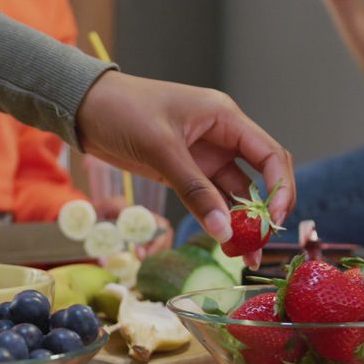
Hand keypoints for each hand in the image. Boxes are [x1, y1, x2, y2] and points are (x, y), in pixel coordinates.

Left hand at [76, 71, 294, 268]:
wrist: (84, 107)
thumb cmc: (123, 110)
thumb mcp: (161, 149)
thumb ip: (194, 190)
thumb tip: (224, 230)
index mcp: (224, 118)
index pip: (269, 154)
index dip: (280, 188)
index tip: (275, 220)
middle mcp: (220, 136)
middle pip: (258, 178)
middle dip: (264, 212)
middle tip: (260, 246)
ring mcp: (202, 155)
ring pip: (234, 193)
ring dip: (241, 223)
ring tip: (246, 256)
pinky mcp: (183, 170)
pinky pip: (209, 197)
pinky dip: (217, 219)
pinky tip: (222, 242)